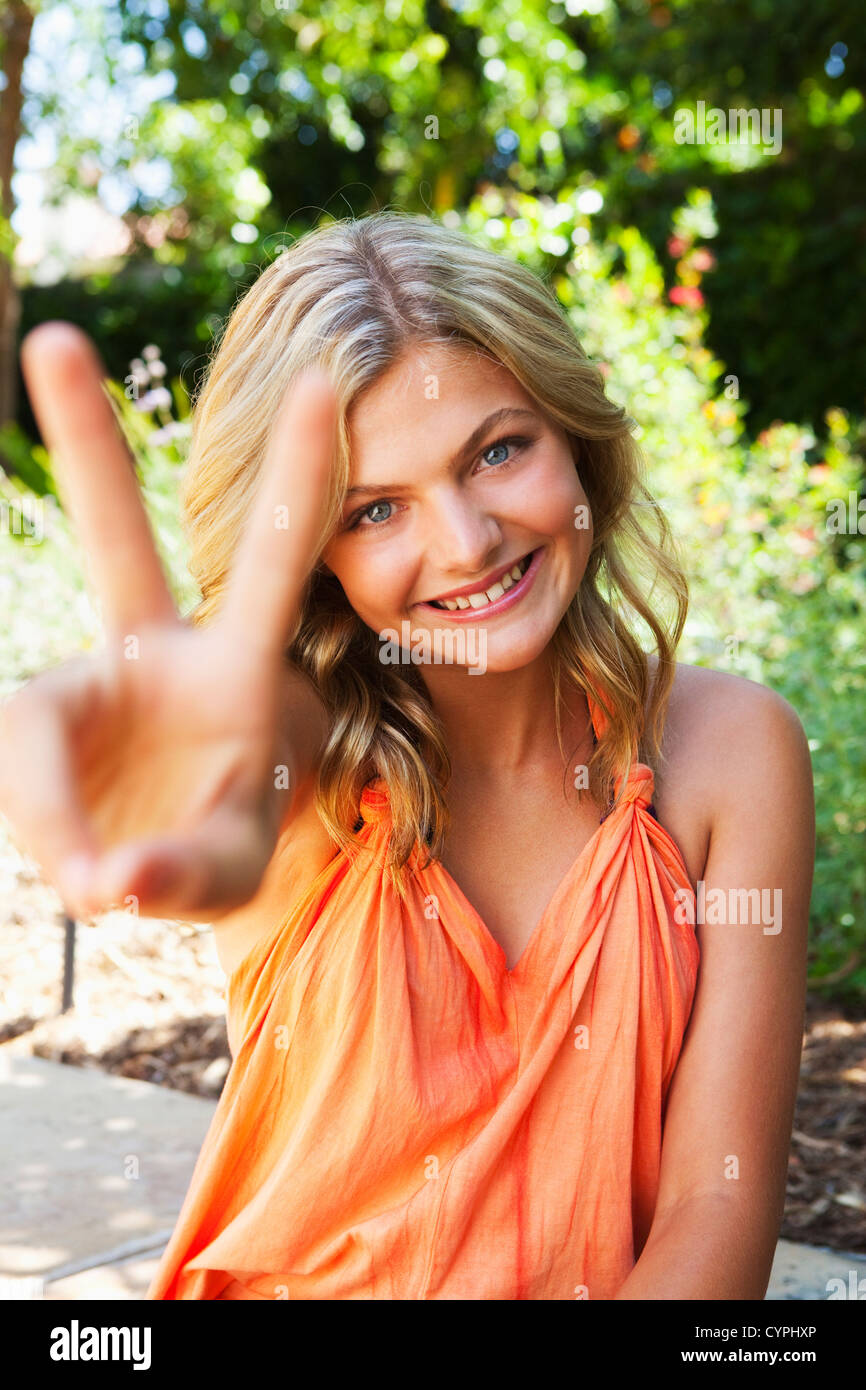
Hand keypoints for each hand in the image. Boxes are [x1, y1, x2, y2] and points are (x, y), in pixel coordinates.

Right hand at [0, 322, 335, 922]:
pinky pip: (24, 790)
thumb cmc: (216, 845)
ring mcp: (81, 682)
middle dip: (85, 442)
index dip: (294, 478)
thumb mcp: (228, 873)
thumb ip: (186, 874)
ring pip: (35, 741)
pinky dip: (53, 843)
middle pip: (116, 538)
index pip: (270, 562)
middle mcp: (152, 651)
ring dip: (64, 829)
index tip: (322, 383)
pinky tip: (91, 873)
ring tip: (110, 887)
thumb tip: (108, 880)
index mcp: (238, 663)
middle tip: (50, 337)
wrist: (157, 863)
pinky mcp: (31, 726)